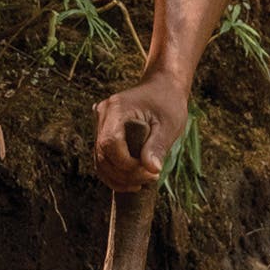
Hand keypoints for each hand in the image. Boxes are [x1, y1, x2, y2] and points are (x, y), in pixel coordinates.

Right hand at [92, 74, 187, 192]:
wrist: (162, 85)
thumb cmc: (168, 102)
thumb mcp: (170, 124)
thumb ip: (158, 146)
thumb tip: (151, 170)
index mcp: (116, 109)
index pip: (110, 143)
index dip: (126, 164)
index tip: (149, 172)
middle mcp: (102, 115)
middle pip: (102, 155)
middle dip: (124, 174)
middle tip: (150, 179)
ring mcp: (100, 123)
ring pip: (99, 160)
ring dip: (117, 178)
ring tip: (142, 184)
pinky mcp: (104, 132)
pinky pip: (103, 157)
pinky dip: (115, 173)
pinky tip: (132, 181)